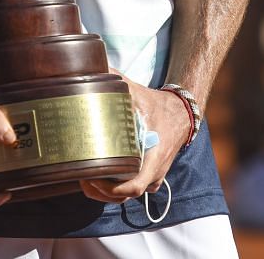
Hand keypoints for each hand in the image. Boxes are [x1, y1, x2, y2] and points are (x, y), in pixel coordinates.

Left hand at [78, 73, 189, 204]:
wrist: (181, 113)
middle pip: (125, 196)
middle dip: (101, 192)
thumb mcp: (137, 92)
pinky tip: (100, 179)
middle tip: (82, 177)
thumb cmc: (158, 105)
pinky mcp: (151, 176)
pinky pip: (132, 189)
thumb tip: (94, 68)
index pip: (133, 187)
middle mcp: (154, 173)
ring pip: (127, 195)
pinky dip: (116, 189)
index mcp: (153, 157)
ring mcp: (153, 177)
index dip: (110, 188)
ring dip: (106, 193)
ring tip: (86, 180)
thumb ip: (116, 80)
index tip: (91, 177)